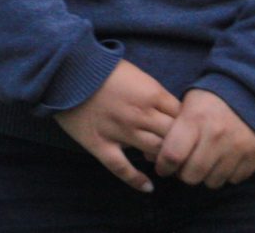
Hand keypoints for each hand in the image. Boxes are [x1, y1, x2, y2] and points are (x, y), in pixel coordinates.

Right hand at [54, 59, 181, 192]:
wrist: (67, 68)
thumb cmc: (102, 67)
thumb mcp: (136, 74)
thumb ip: (154, 94)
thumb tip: (169, 112)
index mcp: (152, 95)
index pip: (183, 117)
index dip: (187, 126)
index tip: (185, 131)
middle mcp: (140, 115)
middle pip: (174, 137)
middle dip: (180, 144)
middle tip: (180, 150)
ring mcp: (121, 132)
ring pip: (154, 153)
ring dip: (163, 159)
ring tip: (164, 162)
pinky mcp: (101, 144)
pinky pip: (122, 168)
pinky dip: (136, 180)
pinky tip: (148, 186)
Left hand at [154, 88, 254, 188]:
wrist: (247, 90)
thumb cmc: (209, 100)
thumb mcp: (186, 106)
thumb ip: (171, 131)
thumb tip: (152, 156)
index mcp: (194, 119)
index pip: (172, 156)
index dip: (163, 166)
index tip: (162, 167)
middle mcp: (216, 135)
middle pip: (191, 175)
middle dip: (183, 174)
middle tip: (184, 166)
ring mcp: (237, 146)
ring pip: (212, 181)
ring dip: (205, 176)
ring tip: (204, 161)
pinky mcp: (254, 154)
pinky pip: (234, 179)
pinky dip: (226, 174)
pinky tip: (222, 160)